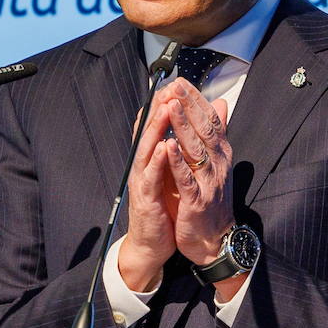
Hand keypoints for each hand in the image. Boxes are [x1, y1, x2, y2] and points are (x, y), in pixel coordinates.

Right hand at [118, 81, 187, 290]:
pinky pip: (151, 177)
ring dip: (155, 129)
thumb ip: (178, 148)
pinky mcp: (146, 198)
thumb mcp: (172, 174)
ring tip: (165, 109)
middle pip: (148, 131)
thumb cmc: (163, 206)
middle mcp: (142, 165)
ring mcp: (142, 181)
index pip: (154, 126)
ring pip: (146, 149)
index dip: (163, 104)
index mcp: (150, 159)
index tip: (177, 84)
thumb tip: (186, 125)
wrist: (153, 242)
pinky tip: (164, 148)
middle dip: (158, 108)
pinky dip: (157, 162)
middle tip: (169, 87)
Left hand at [161, 79, 234, 264]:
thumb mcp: (217, 163)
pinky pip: (186, 178)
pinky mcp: (196, 201)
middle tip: (176, 85)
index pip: (211, 120)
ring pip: (196, 150)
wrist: (215, 240)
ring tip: (171, 106)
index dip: (197, 100)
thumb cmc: (212, 200)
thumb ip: (217, 133)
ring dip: (183, 127)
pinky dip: (177, 162)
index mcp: (220, 155)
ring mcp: (208, 182)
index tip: (183, 81)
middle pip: (205, 130)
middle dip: (189, 106)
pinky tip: (168, 146)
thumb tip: (221, 103)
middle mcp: (218, 165)